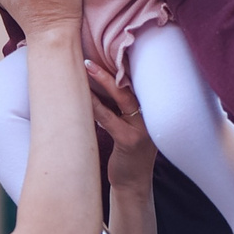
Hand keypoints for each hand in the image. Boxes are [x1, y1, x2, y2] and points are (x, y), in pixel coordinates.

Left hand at [86, 59, 155, 187]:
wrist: (133, 184)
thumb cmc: (126, 152)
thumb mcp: (128, 126)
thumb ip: (120, 107)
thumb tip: (97, 82)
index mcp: (150, 109)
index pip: (137, 81)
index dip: (122, 65)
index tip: (106, 49)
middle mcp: (150, 116)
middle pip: (130, 85)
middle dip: (110, 69)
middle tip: (89, 57)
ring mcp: (142, 128)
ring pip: (121, 98)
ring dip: (102, 81)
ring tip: (85, 67)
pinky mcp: (130, 141)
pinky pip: (109, 119)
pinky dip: (95, 106)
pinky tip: (83, 97)